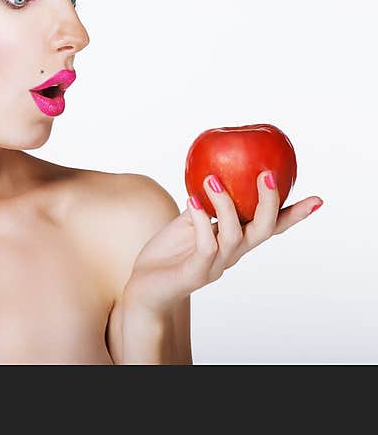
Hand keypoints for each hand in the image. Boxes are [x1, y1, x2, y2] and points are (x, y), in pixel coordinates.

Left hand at [122, 171, 322, 314]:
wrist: (145, 288)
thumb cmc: (168, 253)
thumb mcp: (188, 222)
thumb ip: (205, 204)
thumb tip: (214, 173)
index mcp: (235, 242)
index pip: (271, 228)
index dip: (294, 215)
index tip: (317, 199)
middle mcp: (232, 254)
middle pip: (262, 230)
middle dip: (269, 202)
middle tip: (267, 174)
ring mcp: (215, 266)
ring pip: (234, 235)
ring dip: (226, 204)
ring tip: (212, 178)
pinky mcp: (195, 273)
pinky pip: (205, 246)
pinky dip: (202, 221)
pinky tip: (193, 200)